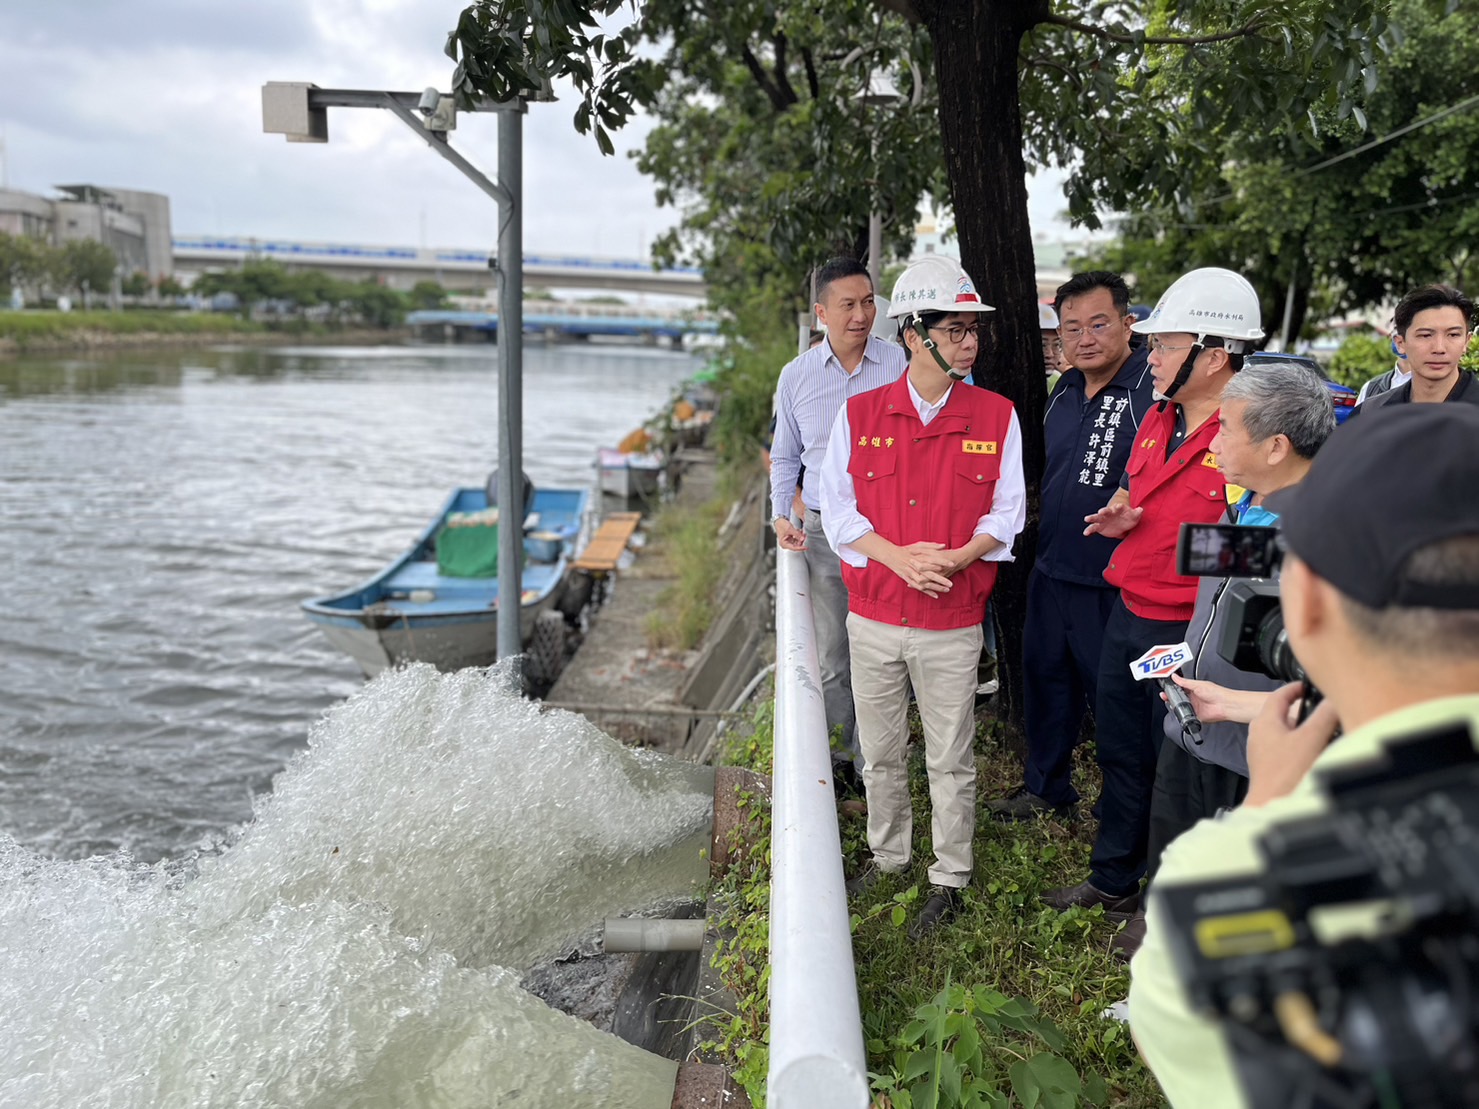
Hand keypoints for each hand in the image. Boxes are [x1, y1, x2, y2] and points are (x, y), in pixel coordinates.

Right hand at [774, 517, 805, 550]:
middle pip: (796, 545)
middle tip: (804, 536)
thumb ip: (797, 534)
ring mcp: (788, 541)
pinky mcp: (790, 538)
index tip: (806, 547)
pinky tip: (800, 531)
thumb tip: (803, 539)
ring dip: (800, 537)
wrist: (779, 520)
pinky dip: (799, 535)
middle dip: (801, 540)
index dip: (800, 548)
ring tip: (802, 532)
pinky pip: (796, 539)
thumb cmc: (781, 525)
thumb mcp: (790, 529)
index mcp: (784, 544)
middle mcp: (786, 544)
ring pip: (797, 542)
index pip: (794, 548)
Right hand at [888, 541, 954, 596]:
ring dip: (936, 587)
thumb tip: (944, 546)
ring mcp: (911, 574)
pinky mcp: (908, 579)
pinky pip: (919, 587)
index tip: (952, 564)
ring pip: (925, 583)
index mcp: (918, 556)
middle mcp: (915, 566)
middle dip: (941, 579)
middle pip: (930, 574)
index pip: (933, 559)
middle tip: (951, 584)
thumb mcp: (919, 545)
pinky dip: (927, 592)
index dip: (943, 562)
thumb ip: (931, 546)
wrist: (891, 555)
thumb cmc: (906, 550)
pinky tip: (936, 595)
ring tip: (947, 590)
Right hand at [1083, 502, 1142, 537]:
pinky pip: (1093, 528)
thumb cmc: (1128, 518)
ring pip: (1096, 518)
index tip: (1117, 506)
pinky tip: (1085, 533)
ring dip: (1092, 518)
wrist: (1121, 523)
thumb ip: (1137, 513)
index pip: (1118, 507)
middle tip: (1100, 511)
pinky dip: (1089, 530)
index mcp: (1118, 509)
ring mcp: (1103, 519)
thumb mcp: (1134, 515)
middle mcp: (1109, 513)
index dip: (1118, 507)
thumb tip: (1141, 509)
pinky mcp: (1099, 526)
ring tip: (1086, 519)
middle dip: (1103, 511)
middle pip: (1105, 511)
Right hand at [1163, 674, 1268, 724]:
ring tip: (1171, 703)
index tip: (1166, 688)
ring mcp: (1194, 708)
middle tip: (1164, 696)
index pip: (1179, 689)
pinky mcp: (1196, 716)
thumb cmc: (1217, 693)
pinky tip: (1179, 713)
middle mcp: (1193, 699)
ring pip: (1181, 708)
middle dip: (1170, 698)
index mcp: (1193, 690)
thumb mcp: (1198, 684)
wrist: (1225, 705)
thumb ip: (1184, 682)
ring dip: (1175, 706)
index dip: (1172, 689)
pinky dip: (1183, 716)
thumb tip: (1175, 676)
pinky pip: (1187, 717)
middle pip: (1178, 699)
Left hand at [1242, 682, 1339, 807]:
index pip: (1278, 695)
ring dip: (1302, 729)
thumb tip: (1333, 698)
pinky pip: (1285, 749)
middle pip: (1281, 713)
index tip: (1308, 685)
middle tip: (1320, 707)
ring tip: (1322, 730)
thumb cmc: (1287, 773)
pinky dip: (1300, 745)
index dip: (1294, 687)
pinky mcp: (1269, 768)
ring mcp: (1262, 753)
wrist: (1272, 807)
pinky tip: (1315, 754)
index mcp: (1264, 721)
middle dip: (1301, 709)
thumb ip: (1324, 715)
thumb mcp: (1312, 738)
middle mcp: (1259, 735)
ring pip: (1284, 732)